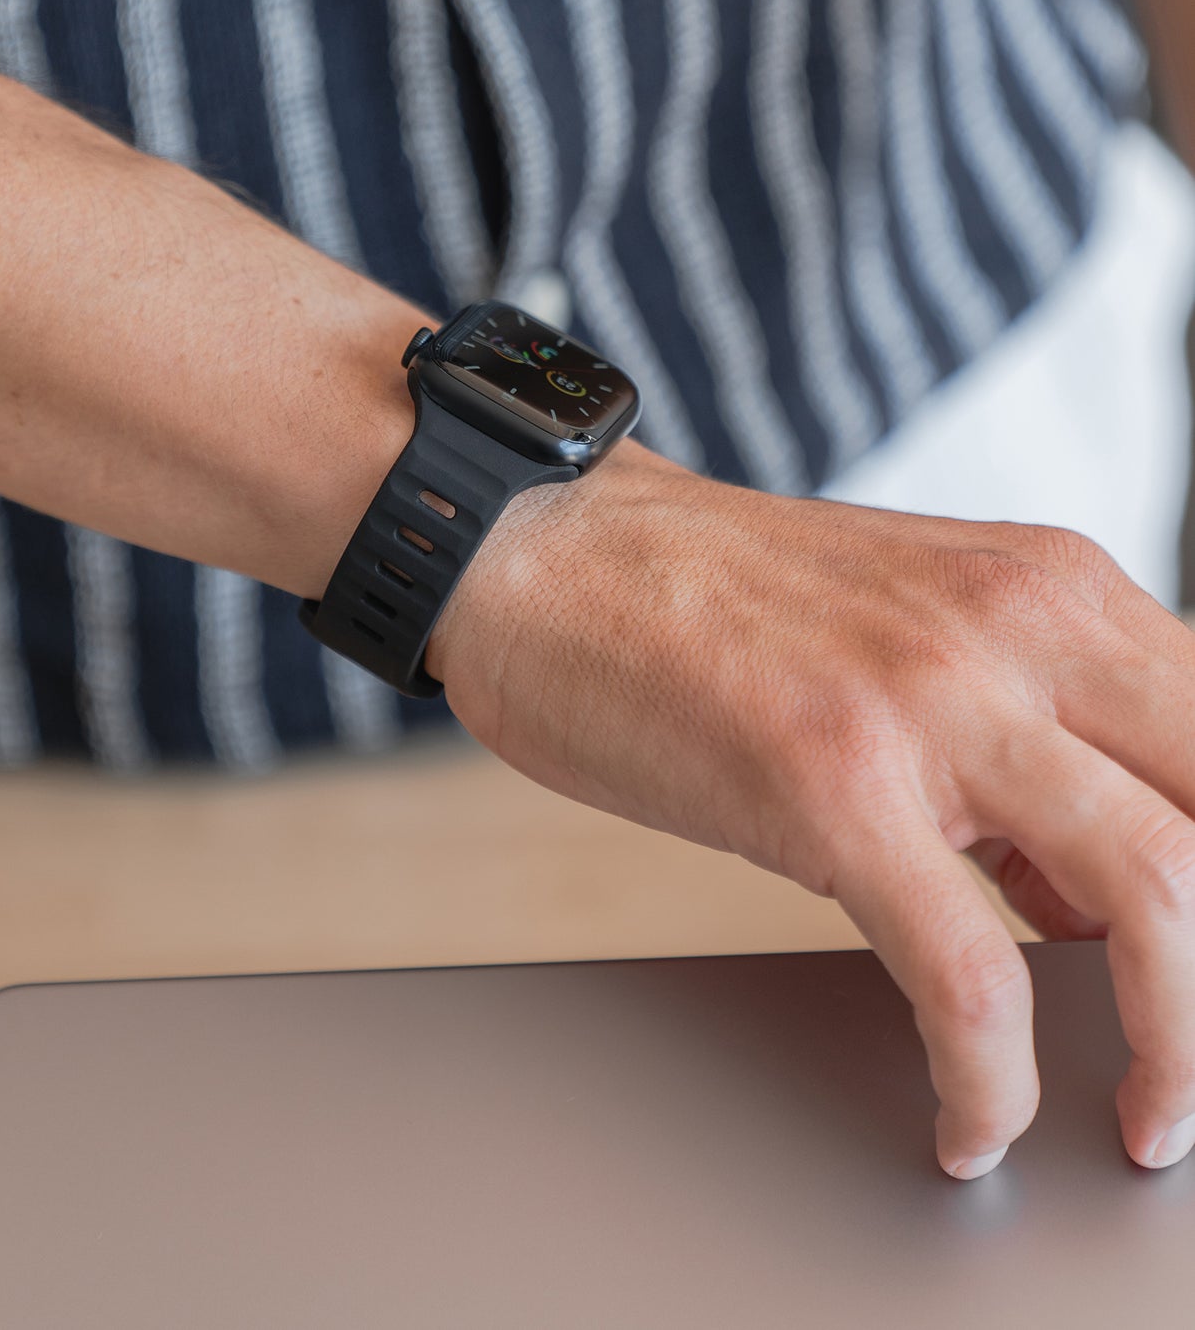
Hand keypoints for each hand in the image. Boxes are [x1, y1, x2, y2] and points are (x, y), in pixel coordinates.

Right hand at [431, 442, 1194, 1178]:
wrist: (544, 548)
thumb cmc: (702, 597)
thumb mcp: (907, 634)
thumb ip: (1023, 748)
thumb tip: (1092, 898)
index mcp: (1049, 592)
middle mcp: (1018, 631)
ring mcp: (928, 704)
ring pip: (1163, 896)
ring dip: (1180, 1050)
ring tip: (1143, 1125)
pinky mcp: (826, 784)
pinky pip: (970, 976)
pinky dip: (993, 1080)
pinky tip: (971, 1125)